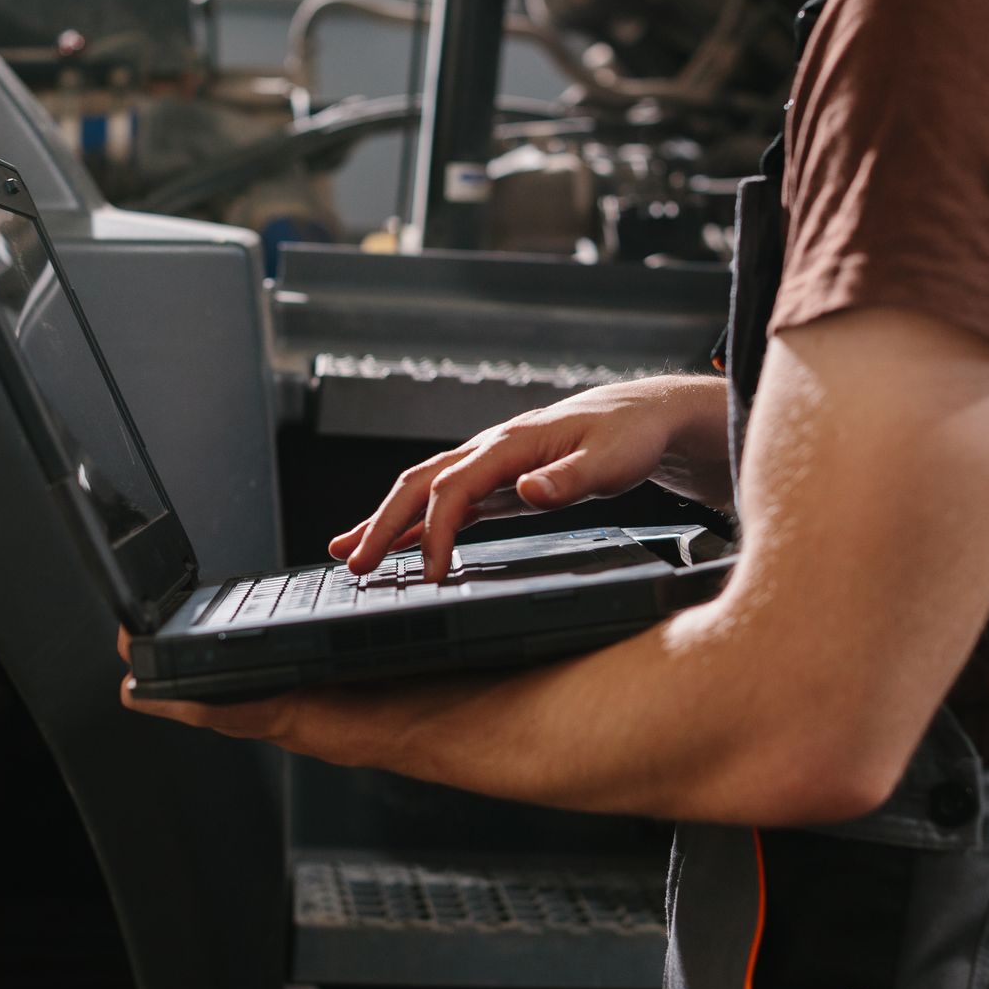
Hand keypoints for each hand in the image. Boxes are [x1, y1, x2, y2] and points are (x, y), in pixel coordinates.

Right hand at [330, 374, 730, 578]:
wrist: (640, 415)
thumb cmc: (627, 436)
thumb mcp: (609, 462)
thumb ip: (567, 478)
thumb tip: (526, 490)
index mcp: (509, 444)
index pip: (454, 489)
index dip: (436, 532)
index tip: (431, 573)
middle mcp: (489, 450)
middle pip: (419, 484)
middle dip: (382, 524)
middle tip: (352, 563)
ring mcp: (490, 464)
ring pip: (423, 490)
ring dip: (386, 522)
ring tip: (348, 554)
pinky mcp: (498, 481)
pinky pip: (446, 502)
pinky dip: (417, 525)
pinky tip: (399, 547)